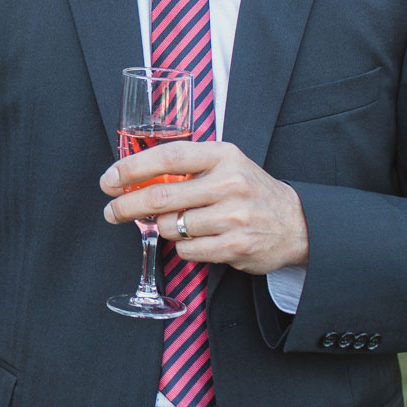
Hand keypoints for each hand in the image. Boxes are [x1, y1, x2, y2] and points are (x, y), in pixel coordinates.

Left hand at [100, 141, 308, 274]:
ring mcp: (233, 216)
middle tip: (111, 212)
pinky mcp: (235, 246)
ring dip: (163, 228)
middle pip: (161, 196)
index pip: (168, 157)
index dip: (132, 168)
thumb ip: (187, 167)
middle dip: (127, 206)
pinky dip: (182, 248)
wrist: (296, 223)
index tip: (110, 179)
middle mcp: (229, 183)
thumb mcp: (225, 165)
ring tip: (176, 224)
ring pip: (172, 226)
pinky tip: (195, 240)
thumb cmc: (250, 191)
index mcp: (222, 156)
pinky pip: (187, 250)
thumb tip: (134, 177)